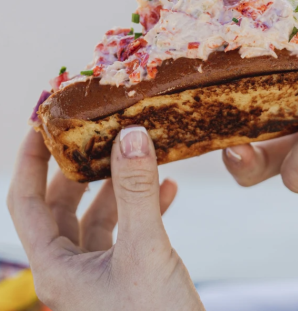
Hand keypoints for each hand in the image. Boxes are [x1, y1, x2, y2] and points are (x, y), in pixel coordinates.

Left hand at [8, 127, 203, 310]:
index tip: (41, 125)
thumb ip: (136, 191)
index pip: (26, 203)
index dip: (30, 161)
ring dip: (120, 184)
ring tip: (142, 154)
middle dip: (82, 167)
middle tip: (99, 132)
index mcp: (56, 268)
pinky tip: (169, 190)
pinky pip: (130, 229)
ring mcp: (101, 272)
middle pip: (64, 204)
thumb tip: (131, 135)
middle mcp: (72, 269)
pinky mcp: (129, 274)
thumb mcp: (145, 250)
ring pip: (101, 215)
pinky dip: (146, 205)